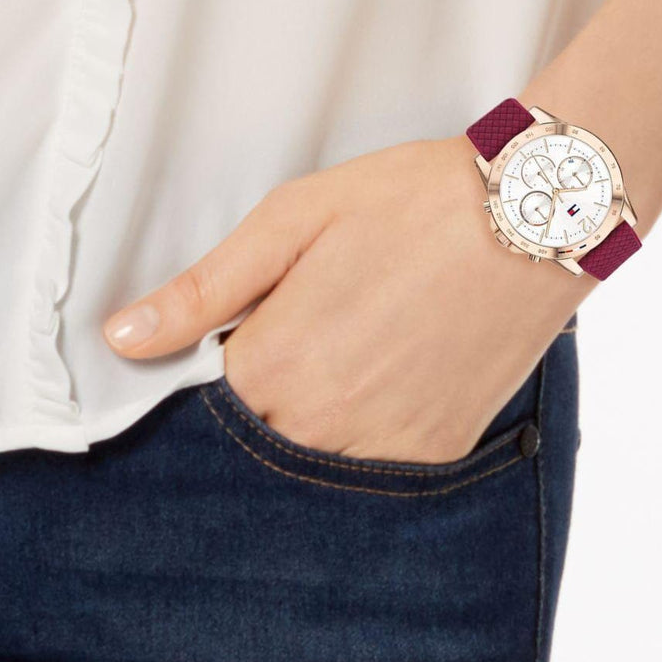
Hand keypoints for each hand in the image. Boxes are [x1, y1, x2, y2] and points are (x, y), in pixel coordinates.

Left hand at [102, 136, 589, 462]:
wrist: (535, 217)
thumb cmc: (418, 202)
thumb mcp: (299, 217)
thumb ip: (206, 287)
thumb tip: (126, 337)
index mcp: (279, 362)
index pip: (202, 396)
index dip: (226, 351)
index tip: (263, 317)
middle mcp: (327, 422)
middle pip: (258, 430)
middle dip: (273, 381)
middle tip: (327, 316)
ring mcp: (387, 445)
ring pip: (316, 449)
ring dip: (325, 405)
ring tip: (370, 332)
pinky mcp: (438, 450)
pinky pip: (377, 459)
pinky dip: (376, 420)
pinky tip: (405, 359)